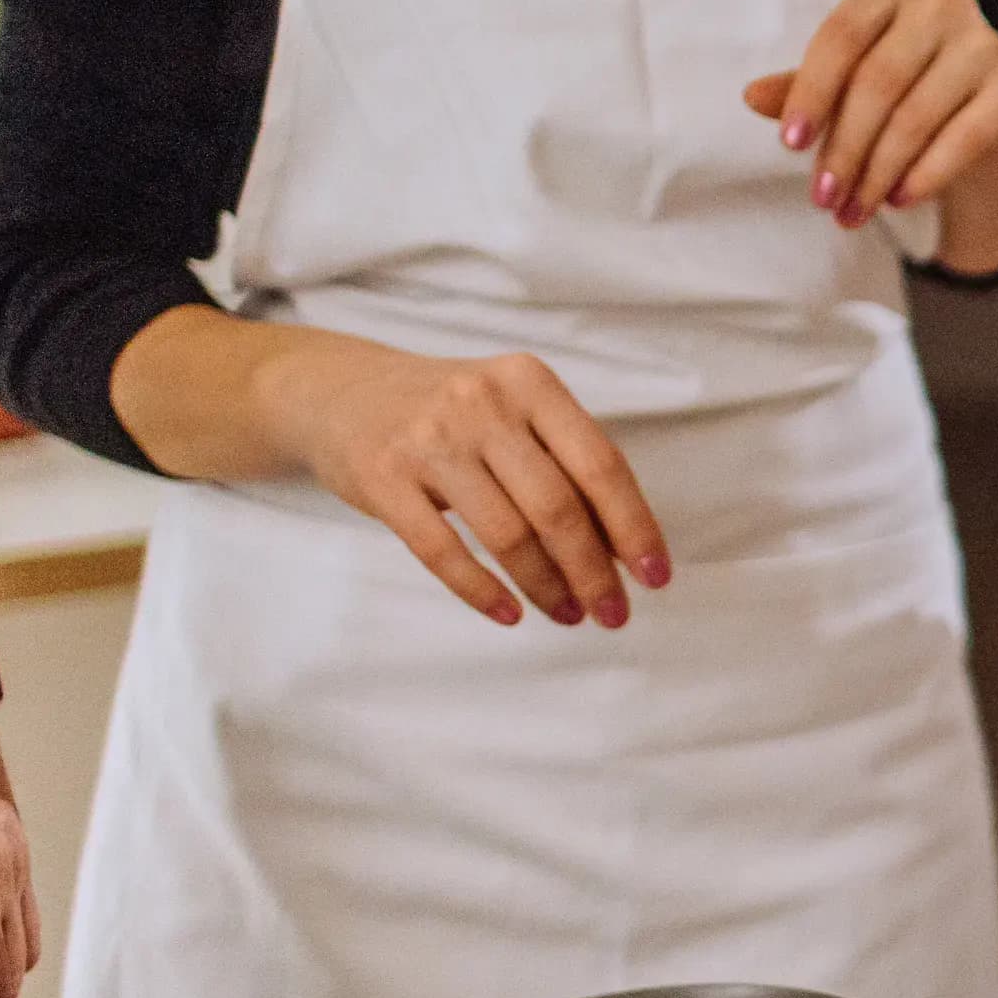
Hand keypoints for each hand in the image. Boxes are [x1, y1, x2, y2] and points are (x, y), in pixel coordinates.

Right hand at [260, 334, 668, 627]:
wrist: (341, 392)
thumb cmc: (451, 413)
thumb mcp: (512, 411)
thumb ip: (565, 463)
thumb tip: (626, 547)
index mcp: (530, 383)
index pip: (601, 464)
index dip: (634, 527)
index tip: (656, 577)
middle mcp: (483, 403)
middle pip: (558, 507)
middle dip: (594, 571)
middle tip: (613, 614)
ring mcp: (429, 439)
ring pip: (506, 534)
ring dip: (546, 587)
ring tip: (568, 614)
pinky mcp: (382, 476)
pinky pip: (442, 549)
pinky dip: (481, 591)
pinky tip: (510, 613)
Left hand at [746, 0, 997, 262]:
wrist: (985, 124)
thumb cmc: (904, 92)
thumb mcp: (848, 84)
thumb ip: (805, 87)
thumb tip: (751, 97)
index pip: (842, 34)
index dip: (811, 92)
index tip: (790, 146)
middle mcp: (945, 0)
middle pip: (878, 80)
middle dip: (843, 147)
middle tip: (822, 198)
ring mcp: (986, 43)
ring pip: (916, 116)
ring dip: (877, 173)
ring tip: (852, 212)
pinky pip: (962, 138)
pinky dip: (924, 176)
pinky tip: (897, 200)